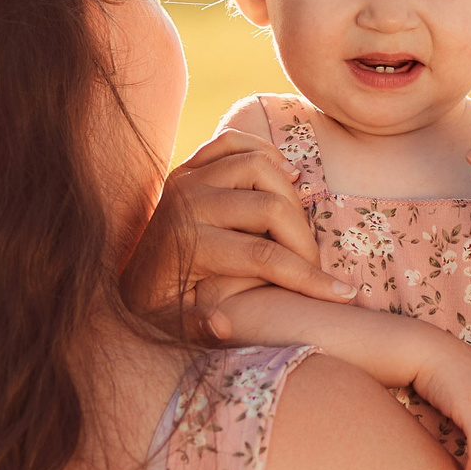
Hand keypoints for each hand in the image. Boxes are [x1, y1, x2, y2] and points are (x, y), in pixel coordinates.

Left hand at [124, 127, 354, 338]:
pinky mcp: (189, 165)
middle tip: (317, 266)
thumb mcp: (171, 327)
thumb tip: (224, 322)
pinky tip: (285, 175)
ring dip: (290, 193)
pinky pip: (235, 141)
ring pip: (259, 165)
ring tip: (302, 225)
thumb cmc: (158, 309)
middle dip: (305, 239)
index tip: (344, 295)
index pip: (264, 256)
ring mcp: (188, 177)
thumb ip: (197, 328)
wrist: (126, 277)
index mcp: (188, 244)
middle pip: (271, 205)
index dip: (309, 278)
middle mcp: (187, 202)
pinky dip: (265, 151)